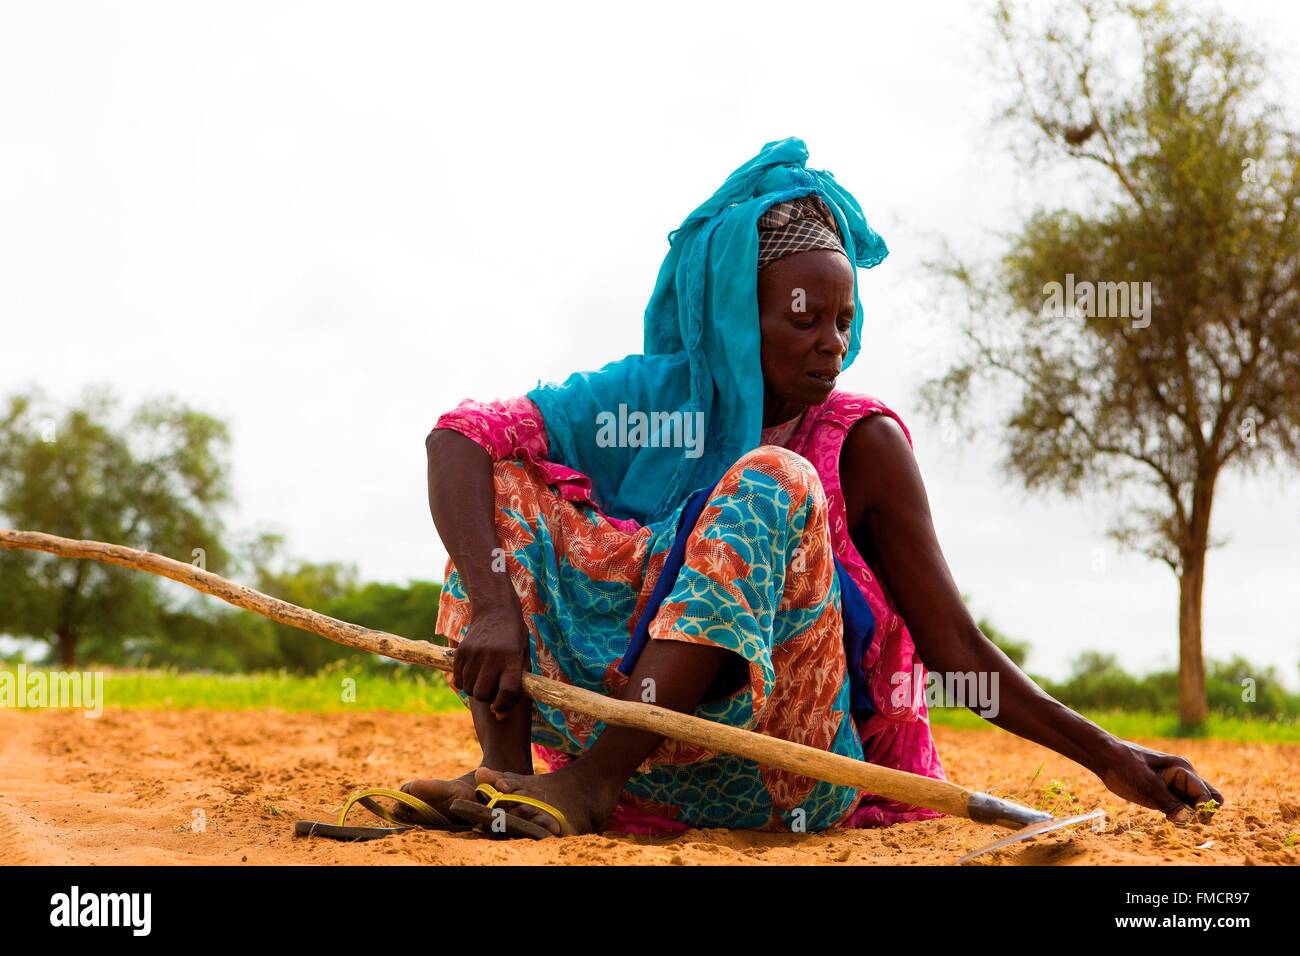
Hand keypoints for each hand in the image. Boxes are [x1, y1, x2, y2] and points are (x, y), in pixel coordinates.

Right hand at [452, 600, 529, 719]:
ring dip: (475, 690)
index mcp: (512, 658)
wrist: (496, 610)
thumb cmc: (514, 639)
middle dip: (488, 698)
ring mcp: (474, 653)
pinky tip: (474, 674)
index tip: (501, 706)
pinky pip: (457, 679)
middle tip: (492, 690)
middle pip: (484, 694)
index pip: (507, 692)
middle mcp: (493, 656)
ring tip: (484, 680)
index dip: (505, 705)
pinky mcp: (461, 651)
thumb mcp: (523, 657)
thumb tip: (500, 718)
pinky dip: (464, 682)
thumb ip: (516, 685)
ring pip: (469, 689)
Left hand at [1095, 737, 1224, 822]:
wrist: (1104, 756)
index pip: (1207, 794)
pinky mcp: (1165, 792)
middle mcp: (1184, 775)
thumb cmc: (1125, 766)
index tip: (1194, 821)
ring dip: (1191, 814)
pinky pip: (1182, 805)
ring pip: (1195, 803)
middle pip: (1209, 797)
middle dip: (1204, 812)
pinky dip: (1181, 813)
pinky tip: (1168, 818)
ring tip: (1173, 819)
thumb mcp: (1146, 785)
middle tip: (1188, 822)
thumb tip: (1188, 819)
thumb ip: (1168, 803)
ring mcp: (1175, 783)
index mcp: (1183, 769)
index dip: (1204, 810)